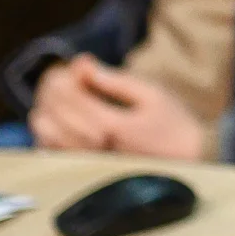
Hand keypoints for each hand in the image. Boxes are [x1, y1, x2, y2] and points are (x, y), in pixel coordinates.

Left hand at [28, 55, 210, 158]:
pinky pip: (52, 152)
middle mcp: (93, 147)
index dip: (67, 75)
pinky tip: (57, 120)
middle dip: (53, 89)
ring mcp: (86, 162)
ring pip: (46, 133)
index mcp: (111, 126)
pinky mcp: (84, 171)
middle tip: (64, 75)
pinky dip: (47, 132)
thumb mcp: (152, 94)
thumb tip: (83, 64)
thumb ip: (115, 80)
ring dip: (47, 109)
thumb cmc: (174, 125)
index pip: (70, 96)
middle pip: (53, 112)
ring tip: (60, 96)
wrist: (188, 163)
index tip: (78, 64)